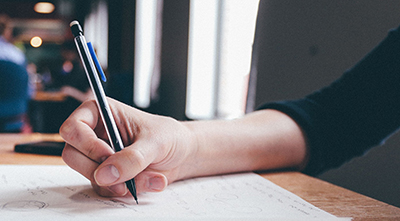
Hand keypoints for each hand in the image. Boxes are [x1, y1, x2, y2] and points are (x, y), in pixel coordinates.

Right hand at [59, 98, 196, 196]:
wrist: (182, 155)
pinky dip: (127, 190)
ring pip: (89, 176)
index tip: (108, 154)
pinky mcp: (108, 175)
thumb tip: (105, 175)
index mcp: (102, 113)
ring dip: (119, 183)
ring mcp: (100, 157)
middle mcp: (96, 134)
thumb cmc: (169, 136)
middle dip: (99, 169)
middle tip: (123, 171)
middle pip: (72, 155)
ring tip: (148, 177)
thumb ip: (132, 157)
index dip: (86, 144)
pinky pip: (105, 189)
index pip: (72, 128)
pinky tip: (148, 181)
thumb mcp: (155, 142)